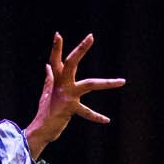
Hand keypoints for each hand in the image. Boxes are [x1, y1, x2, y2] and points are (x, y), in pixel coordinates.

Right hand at [25, 32, 124, 158]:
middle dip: (81, 49)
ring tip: (122, 81)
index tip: (58, 34)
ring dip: (107, 83)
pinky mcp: (71, 108)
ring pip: (90, 84)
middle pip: (72, 62)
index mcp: (55, 79)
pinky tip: (107, 120)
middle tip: (91, 37)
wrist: (41, 129)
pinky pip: (87, 112)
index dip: (56, 47)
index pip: (55, 59)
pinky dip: (96, 117)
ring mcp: (67, 95)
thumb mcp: (46, 92)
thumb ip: (49, 79)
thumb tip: (47, 66)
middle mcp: (61, 84)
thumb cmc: (45, 111)